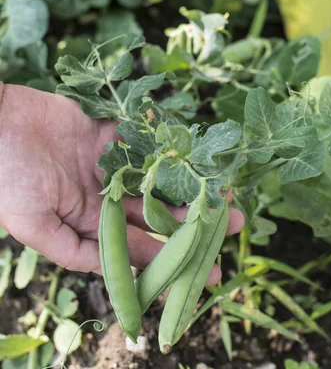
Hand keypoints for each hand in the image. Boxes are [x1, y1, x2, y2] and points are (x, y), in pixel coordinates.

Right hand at [0, 84, 243, 280]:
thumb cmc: (8, 176)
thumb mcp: (34, 224)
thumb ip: (71, 251)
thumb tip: (113, 275)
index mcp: (88, 221)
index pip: (138, 244)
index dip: (172, 257)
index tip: (207, 270)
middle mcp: (104, 194)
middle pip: (156, 211)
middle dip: (191, 219)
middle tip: (231, 225)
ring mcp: (109, 162)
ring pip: (156, 177)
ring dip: (188, 183)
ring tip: (224, 190)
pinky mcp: (109, 132)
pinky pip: (143, 139)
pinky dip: (167, 144)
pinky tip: (196, 152)